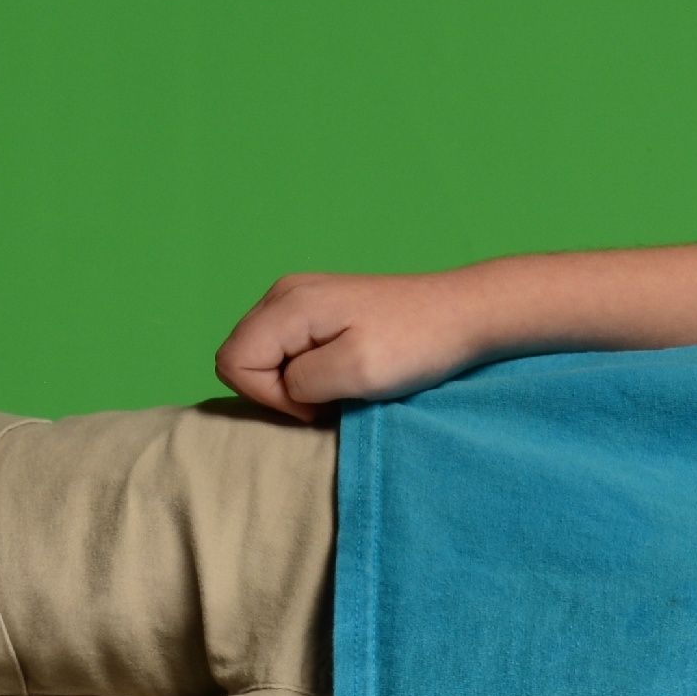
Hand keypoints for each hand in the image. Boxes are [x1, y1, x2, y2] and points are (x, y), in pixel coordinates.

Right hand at [213, 271, 484, 419]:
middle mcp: (284, 293)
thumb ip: (299, 382)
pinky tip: (343, 371)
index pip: (232, 362)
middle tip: (331, 396)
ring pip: (261, 354)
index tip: (318, 402)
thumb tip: (280, 386)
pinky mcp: (318, 308)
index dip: (268, 396)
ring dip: (293, 382)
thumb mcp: (355, 372)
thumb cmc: (417, 343)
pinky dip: (306, 370)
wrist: (464, 314)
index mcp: (288, 304)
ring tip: (341, 383)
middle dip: (276, 390)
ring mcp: (300, 297)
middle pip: (240, 356)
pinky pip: (285, 348)